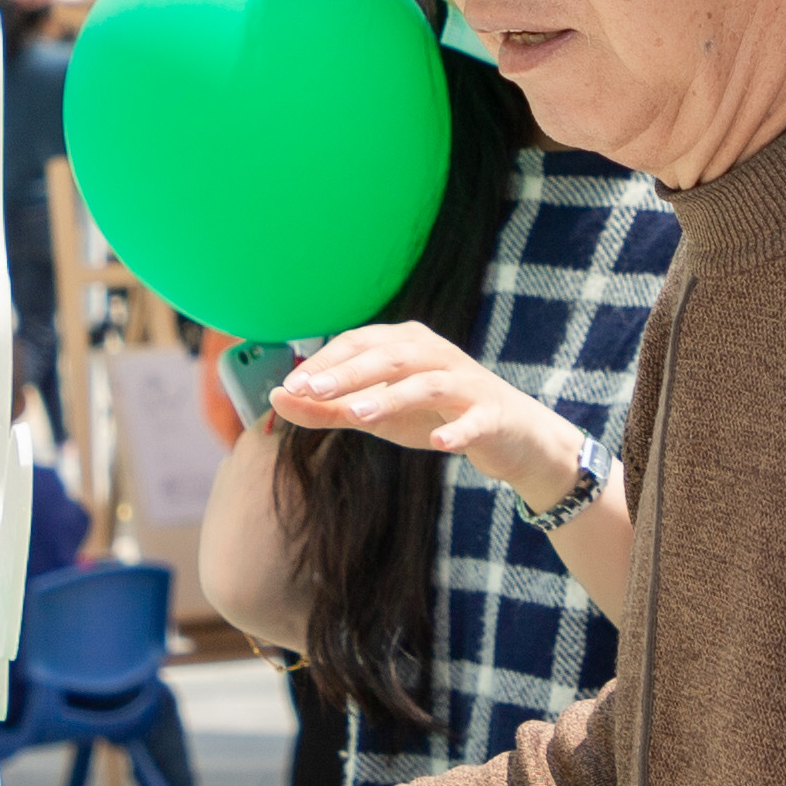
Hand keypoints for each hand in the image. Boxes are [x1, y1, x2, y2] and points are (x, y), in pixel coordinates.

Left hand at [273, 322, 588, 509]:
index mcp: (406, 344)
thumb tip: (276, 398)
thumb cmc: (433, 416)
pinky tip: (440, 442)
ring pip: (427, 383)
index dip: (326, 363)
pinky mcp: (492, 414)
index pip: (359, 343)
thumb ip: (328, 408)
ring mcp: (467, 383)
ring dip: (393, 397)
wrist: (510, 437)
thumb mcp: (376, 413)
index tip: (292, 386)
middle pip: (389, 355)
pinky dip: (458, 429)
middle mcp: (436, 355)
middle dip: (349, 372)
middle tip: (313, 390)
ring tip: (360, 414)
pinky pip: (474, 420)